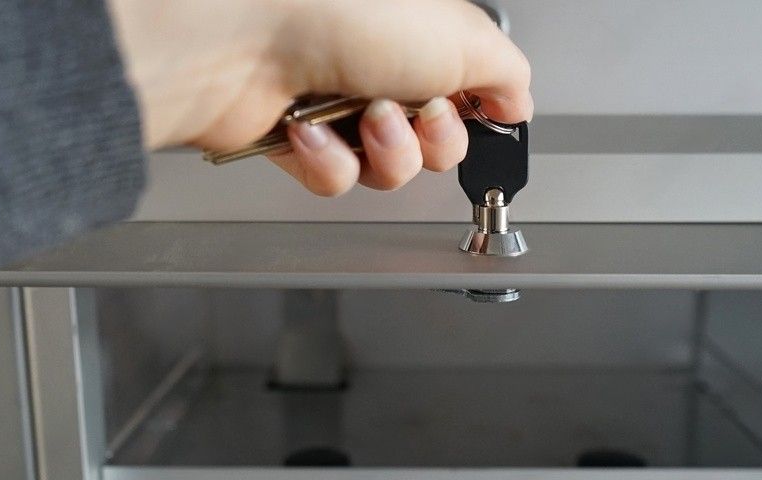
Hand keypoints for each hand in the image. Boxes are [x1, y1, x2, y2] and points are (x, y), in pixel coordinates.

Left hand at [107, 0, 532, 195]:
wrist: (243, 34)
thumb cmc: (341, 10)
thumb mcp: (465, 36)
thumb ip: (507, 75)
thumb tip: (518, 103)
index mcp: (423, 33)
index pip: (468, 94)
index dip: (474, 114)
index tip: (472, 112)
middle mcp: (381, 65)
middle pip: (434, 143)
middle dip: (431, 139)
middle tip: (411, 107)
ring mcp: (337, 103)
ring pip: (389, 170)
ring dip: (384, 152)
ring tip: (361, 117)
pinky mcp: (296, 139)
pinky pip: (337, 181)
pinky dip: (329, 161)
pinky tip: (312, 129)